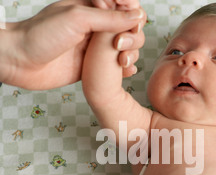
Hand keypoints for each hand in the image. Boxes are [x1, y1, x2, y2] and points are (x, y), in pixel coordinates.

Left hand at [1, 0, 144, 88]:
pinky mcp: (93, 66)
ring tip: (122, 61)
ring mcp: (95, 47)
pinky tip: (126, 71)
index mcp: (91, 7)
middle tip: (120, 44)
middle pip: (128, 26)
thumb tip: (137, 16)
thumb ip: (109, 17)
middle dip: (132, 35)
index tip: (132, 22)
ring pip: (125, 47)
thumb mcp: (78, 18)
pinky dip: (125, 69)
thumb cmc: (42, 35)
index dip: (132, 12)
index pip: (123, 4)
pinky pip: (115, 66)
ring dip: (131, 53)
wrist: (22, 62)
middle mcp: (95, 26)